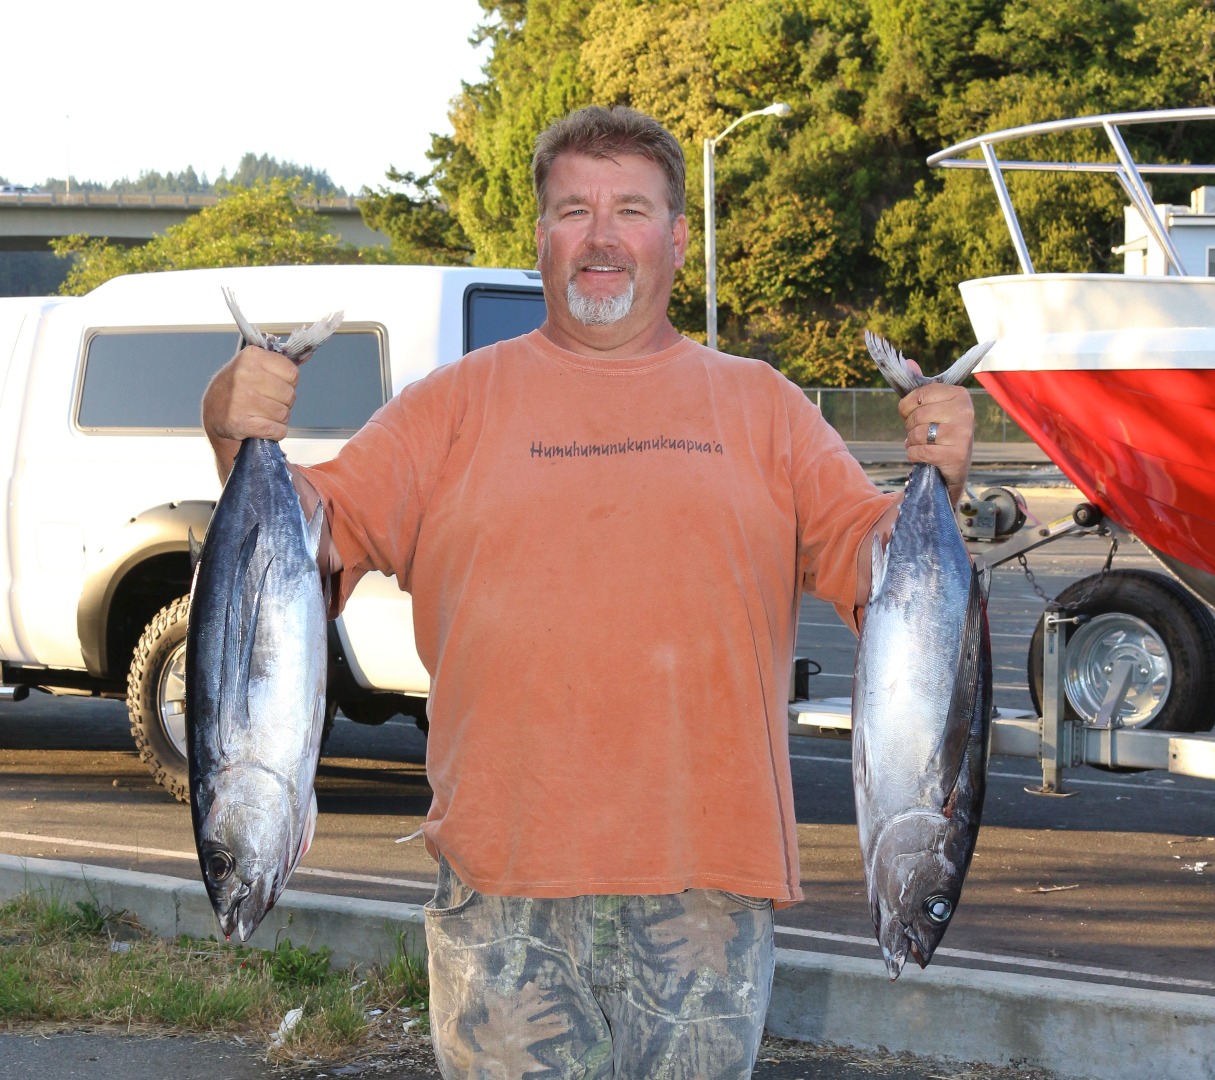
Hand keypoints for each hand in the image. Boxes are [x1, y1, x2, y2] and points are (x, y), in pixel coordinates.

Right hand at [202, 345, 299, 443]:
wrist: (213, 413)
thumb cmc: (237, 388)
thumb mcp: (253, 366)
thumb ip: (278, 363)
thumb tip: (308, 354)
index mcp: (251, 357)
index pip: (292, 373)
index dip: (288, 383)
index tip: (274, 385)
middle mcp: (244, 375)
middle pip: (289, 395)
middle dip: (283, 402)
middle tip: (267, 402)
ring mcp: (241, 400)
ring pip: (284, 414)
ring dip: (278, 418)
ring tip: (262, 413)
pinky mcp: (241, 423)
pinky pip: (277, 430)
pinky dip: (274, 432)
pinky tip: (262, 426)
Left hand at [897, 364, 974, 504]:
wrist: (952, 469)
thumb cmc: (939, 434)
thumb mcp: (932, 409)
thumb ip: (920, 388)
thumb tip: (908, 362)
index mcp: (959, 395)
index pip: (919, 394)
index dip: (907, 407)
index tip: (912, 414)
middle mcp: (965, 411)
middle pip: (916, 414)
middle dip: (910, 427)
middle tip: (921, 434)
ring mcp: (963, 433)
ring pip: (917, 433)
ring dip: (913, 442)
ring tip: (925, 445)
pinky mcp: (956, 455)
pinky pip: (919, 451)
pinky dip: (914, 455)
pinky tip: (925, 456)